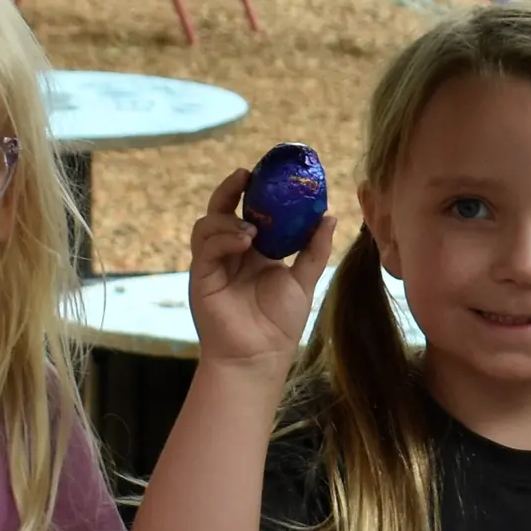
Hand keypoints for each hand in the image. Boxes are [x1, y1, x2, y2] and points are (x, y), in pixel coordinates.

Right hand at [186, 168, 333, 371]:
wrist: (259, 357)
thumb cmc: (279, 324)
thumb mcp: (303, 281)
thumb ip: (313, 249)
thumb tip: (329, 216)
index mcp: (253, 251)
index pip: (249, 210)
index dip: (254, 191)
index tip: (269, 173)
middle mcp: (230, 252)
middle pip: (221, 209)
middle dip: (230, 189)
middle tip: (246, 175)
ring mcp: (213, 263)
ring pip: (207, 224)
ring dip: (228, 218)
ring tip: (252, 228)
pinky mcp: (201, 277)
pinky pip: (205, 247)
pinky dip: (223, 237)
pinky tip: (244, 240)